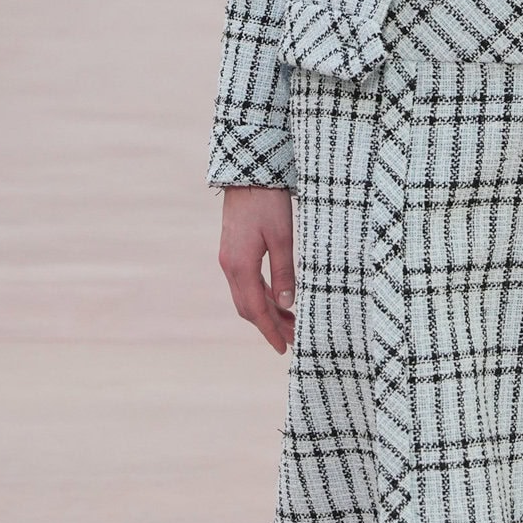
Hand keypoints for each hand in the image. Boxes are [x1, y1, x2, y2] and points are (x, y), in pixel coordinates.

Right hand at [219, 184, 296, 352]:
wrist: (247, 173)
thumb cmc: (267, 202)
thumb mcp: (283, 237)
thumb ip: (285, 271)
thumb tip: (288, 304)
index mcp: (240, 266)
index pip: (255, 310)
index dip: (270, 331)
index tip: (283, 349)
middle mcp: (230, 266)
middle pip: (248, 308)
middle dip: (269, 326)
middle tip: (293, 339)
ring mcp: (229, 258)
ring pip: (246, 296)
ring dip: (266, 312)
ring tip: (290, 322)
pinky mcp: (233, 251)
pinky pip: (246, 282)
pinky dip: (262, 296)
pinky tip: (278, 298)